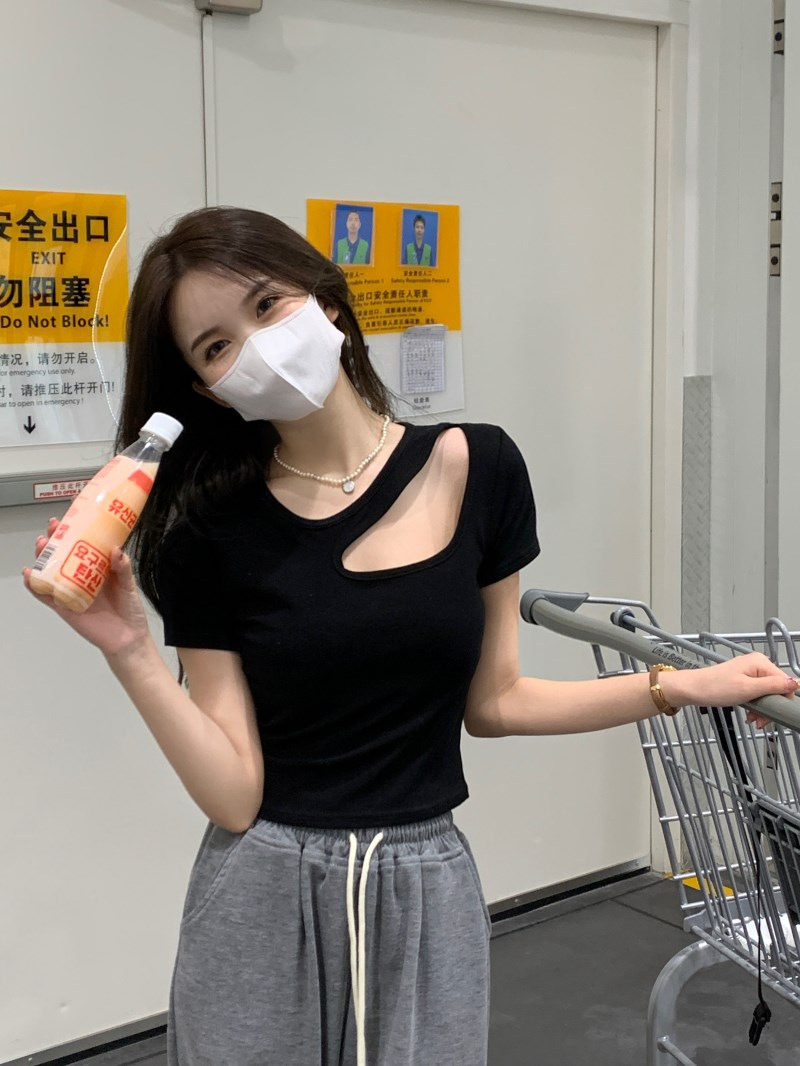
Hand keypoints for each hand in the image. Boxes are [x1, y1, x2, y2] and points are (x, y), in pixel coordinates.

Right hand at [23, 517, 151, 659]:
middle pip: (62, 554)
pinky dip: (35, 585)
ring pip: (50, 571)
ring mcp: (70, 591)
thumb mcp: (129, 584)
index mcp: (98, 567)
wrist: (127, 637)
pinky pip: (45, 595)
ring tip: (41, 545)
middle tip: (53, 527)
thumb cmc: (129, 609)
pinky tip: (29, 574)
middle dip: (55, 539)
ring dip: (42, 557)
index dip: (75, 529)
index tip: (71, 513)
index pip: (83, 544)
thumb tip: (116, 550)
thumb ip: (123, 568)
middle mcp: (81, 577)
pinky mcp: (64, 607)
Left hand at [659, 652, 798, 722]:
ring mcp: (749, 673)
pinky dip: (755, 707)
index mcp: (761, 663)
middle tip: (759, 721)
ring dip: (762, 710)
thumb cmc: (716, 688)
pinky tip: (749, 715)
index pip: (785, 683)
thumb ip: (773, 686)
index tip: (774, 716)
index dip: (782, 701)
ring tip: (752, 720)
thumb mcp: (748, 689)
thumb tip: (796, 683)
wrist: (692, 689)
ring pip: (767, 695)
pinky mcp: (742, 681)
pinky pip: (757, 695)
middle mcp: (757, 665)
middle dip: (770, 708)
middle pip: (776, 690)